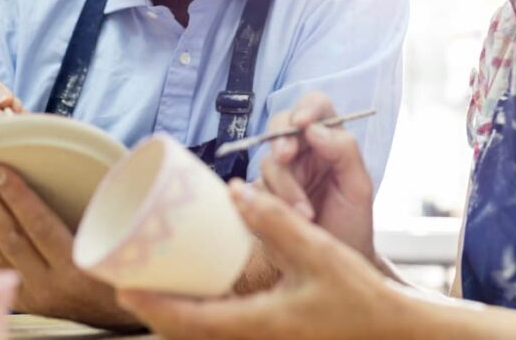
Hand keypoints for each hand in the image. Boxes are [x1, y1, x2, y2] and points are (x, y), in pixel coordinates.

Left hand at [0, 165, 138, 329]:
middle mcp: (49, 285)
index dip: (17, 197)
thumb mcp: (120, 246)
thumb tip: (92, 169)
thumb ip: (103, 216)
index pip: (40, 226)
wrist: (117, 317)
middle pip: (10, 239)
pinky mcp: (20, 300)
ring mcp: (31, 295)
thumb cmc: (123, 273)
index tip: (0, 171)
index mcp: (77, 268)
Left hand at [118, 182, 403, 339]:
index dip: (152, 306)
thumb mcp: (318, 253)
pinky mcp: (274, 335)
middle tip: (127, 284)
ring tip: (154, 289)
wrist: (393, 331)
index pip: (190, 321)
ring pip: (205, 333)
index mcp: (260, 324)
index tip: (121, 289)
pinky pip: (224, 329)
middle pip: (188, 332)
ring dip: (175, 315)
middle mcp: (256, 338)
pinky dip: (201, 315)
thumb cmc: (362, 298)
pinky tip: (203, 297)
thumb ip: (276, 221)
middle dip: (154, 312)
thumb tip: (236, 190)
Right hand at [258, 92, 374, 258]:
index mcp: (328, 139)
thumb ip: (344, 151)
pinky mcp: (262, 196)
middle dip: (281, 141)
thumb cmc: (352, 221)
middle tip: (285, 156)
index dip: (306, 109)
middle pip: (280, 126)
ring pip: (268, 161)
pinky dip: (269, 202)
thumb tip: (314, 129)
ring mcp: (280, 173)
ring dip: (285, 186)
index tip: (303, 123)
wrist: (337, 263)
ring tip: (306, 215)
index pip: (315, 107)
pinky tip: (285, 218)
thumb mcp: (359, 186)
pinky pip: (254, 189)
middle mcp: (302, 150)